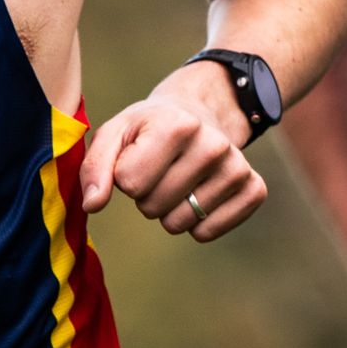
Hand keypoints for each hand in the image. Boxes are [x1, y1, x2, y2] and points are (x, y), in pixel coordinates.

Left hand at [79, 69, 264, 241]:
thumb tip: (92, 205)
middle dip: (146, 195)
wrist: (198, 115)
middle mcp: (214, 145)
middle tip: (158, 170)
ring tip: (177, 180)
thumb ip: (95, 167)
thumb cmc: (148, 129)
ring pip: (179, 224)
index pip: (130, 184)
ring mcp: (237, 168)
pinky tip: (198, 194)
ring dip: (169, 210)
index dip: (124, 176)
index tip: (137, 157)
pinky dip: (195, 224)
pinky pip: (208, 232)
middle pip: (152, 207)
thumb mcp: (114, 134)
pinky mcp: (254, 189)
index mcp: (177, 125)